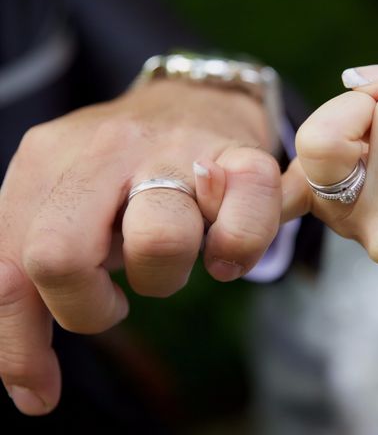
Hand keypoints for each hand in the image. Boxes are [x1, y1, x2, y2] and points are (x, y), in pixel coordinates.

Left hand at [0, 80, 280, 413]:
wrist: (198, 98)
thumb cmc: (127, 173)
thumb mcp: (65, 207)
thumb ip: (29, 275)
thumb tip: (32, 391)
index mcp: (48, 159)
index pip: (6, 263)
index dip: (16, 342)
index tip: (38, 389)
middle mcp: (107, 147)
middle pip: (60, 255)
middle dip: (88, 309)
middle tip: (115, 300)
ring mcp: (177, 149)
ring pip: (160, 243)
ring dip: (165, 279)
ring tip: (174, 259)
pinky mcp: (242, 158)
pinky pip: (242, 229)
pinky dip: (237, 255)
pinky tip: (226, 257)